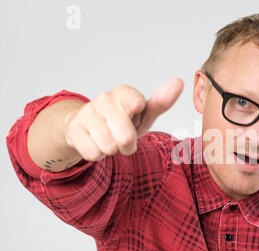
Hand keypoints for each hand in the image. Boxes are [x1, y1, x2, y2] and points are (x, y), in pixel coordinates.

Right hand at [64, 78, 183, 160]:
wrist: (89, 128)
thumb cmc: (123, 121)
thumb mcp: (144, 114)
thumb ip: (161, 101)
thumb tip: (179, 82)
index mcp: (124, 93)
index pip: (133, 100)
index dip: (135, 106)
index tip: (136, 106)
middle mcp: (104, 99)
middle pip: (125, 136)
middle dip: (128, 145)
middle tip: (125, 139)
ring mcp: (87, 113)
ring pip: (108, 147)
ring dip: (112, 150)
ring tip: (111, 140)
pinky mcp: (74, 129)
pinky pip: (92, 153)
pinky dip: (97, 154)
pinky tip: (96, 143)